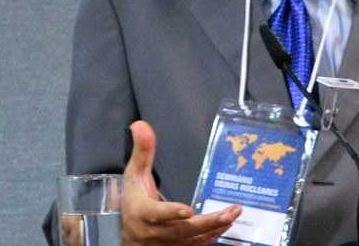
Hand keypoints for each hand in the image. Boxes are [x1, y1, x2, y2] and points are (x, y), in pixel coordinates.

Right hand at [122, 121, 241, 244]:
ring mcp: (166, 244)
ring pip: (193, 240)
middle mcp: (155, 233)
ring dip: (215, 228)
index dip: (170, 213)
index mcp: (143, 212)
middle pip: (182, 231)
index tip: (186, 210)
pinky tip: (226, 224)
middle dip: (207, 223)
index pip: (156, 214)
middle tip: (229, 213)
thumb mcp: (134, 175)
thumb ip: (142, 151)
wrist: (124, 232)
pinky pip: (196, 245)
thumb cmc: (132, 199)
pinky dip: (212, 236)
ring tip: (234, 214)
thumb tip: (140, 125)